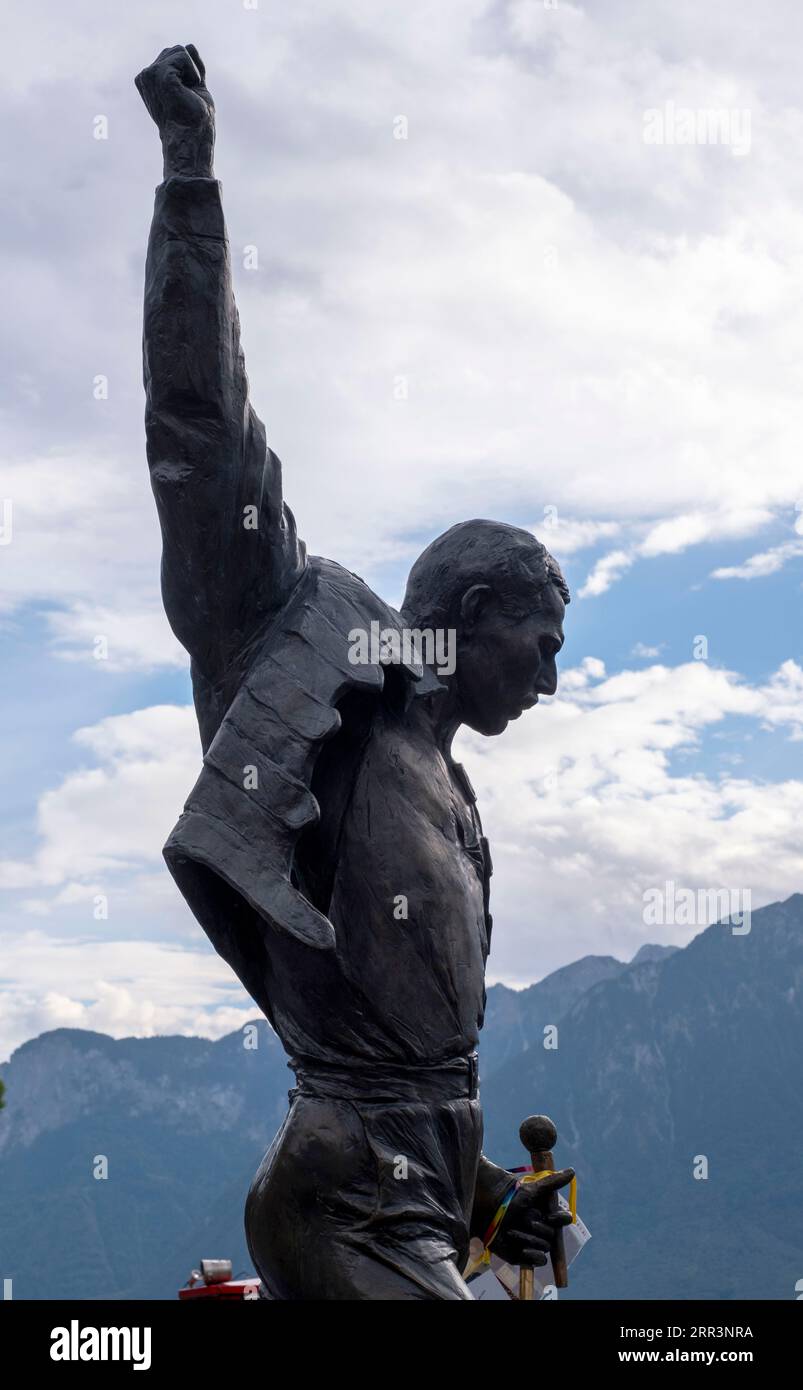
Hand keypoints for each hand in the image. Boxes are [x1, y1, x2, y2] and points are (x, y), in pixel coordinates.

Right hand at [135, 44, 214, 178]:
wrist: (192, 138)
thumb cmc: (195, 121)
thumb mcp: (194, 87)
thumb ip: (191, 67)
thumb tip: (190, 45)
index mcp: (149, 80)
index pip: (174, 56)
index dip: (189, 73)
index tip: (186, 96)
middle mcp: (145, 76)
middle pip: (176, 50)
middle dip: (191, 70)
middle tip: (188, 96)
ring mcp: (150, 74)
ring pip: (180, 50)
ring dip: (192, 72)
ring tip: (187, 94)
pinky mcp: (159, 73)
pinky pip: (183, 55)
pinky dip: (193, 73)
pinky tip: (188, 91)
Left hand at [492, 1167, 573, 1267]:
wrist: (486, 1207)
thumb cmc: (509, 1196)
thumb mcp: (531, 1189)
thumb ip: (552, 1182)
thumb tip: (572, 1171)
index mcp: (545, 1214)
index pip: (562, 1220)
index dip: (560, 1219)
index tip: (551, 1216)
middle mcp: (541, 1228)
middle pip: (553, 1235)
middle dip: (541, 1229)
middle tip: (527, 1220)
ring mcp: (532, 1241)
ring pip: (545, 1247)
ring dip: (531, 1239)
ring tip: (512, 1231)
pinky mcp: (522, 1254)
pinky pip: (538, 1261)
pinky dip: (533, 1257)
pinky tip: (523, 1250)